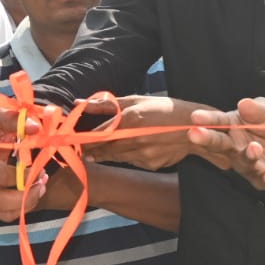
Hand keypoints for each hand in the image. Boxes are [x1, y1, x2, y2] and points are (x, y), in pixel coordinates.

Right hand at [0, 111, 46, 222]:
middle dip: (27, 194)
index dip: (24, 175)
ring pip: (2, 212)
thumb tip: (35, 127)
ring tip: (39, 187)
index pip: (0, 175)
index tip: (40, 168)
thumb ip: (14, 120)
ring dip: (26, 202)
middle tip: (42, 181)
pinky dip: (19, 209)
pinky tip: (28, 195)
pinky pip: (2, 216)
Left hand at [83, 95, 215, 169]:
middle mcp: (135, 139)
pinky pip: (132, 162)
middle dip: (90, 150)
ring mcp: (143, 154)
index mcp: (129, 120)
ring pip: (116, 157)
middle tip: (81, 150)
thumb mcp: (135, 100)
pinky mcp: (150, 164)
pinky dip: (127, 156)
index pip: (97, 134)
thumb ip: (105, 103)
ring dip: (105, 155)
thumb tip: (80, 102)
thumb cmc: (163, 108)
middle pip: (104, 149)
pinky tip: (131, 149)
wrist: (192, 127)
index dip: (83, 140)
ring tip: (97, 153)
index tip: (71, 141)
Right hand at [187, 97, 264, 188]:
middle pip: (219, 143)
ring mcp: (247, 164)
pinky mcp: (262, 179)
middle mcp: (235, 147)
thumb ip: (258, 108)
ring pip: (242, 162)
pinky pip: (261, 179)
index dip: (206, 120)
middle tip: (194, 134)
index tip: (195, 116)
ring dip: (246, 156)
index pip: (217, 122)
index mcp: (231, 127)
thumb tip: (244, 104)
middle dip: (207, 139)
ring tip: (254, 148)